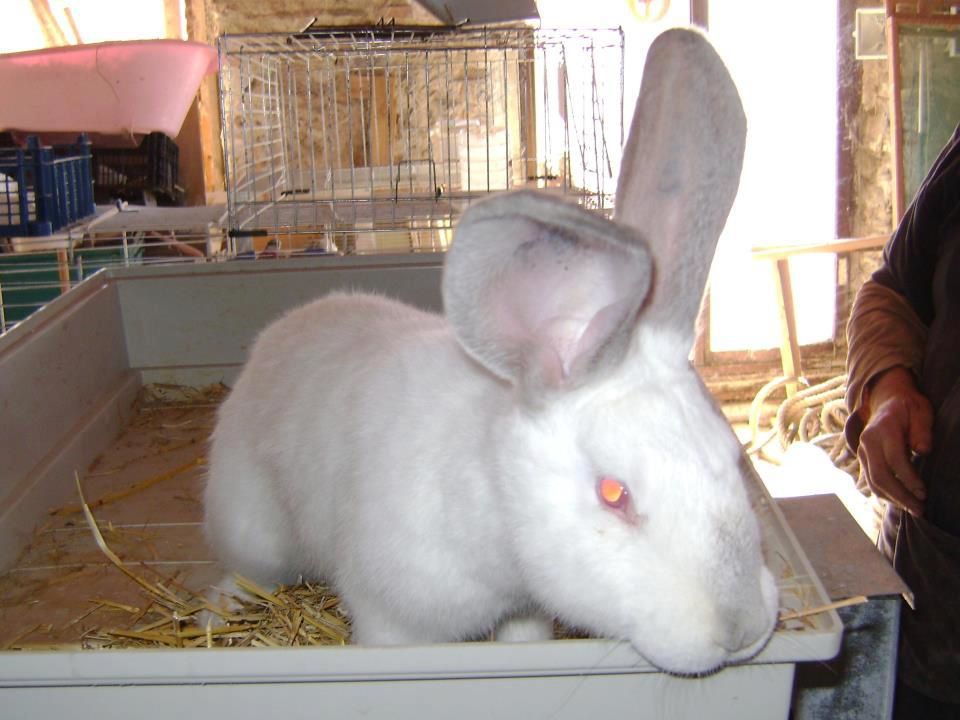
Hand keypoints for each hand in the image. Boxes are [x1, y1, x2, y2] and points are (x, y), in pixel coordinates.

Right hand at [857, 366, 932, 515]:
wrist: (886, 400)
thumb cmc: (909, 407)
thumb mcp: (921, 411)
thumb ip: (922, 430)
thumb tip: (923, 451)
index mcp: (882, 429)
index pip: (894, 459)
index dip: (909, 479)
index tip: (924, 493)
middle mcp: (867, 441)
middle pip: (880, 475)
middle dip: (900, 496)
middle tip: (920, 509)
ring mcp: (862, 451)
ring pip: (872, 481)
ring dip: (893, 499)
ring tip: (913, 509)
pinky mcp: (863, 459)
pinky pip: (871, 481)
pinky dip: (885, 494)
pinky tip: (901, 501)